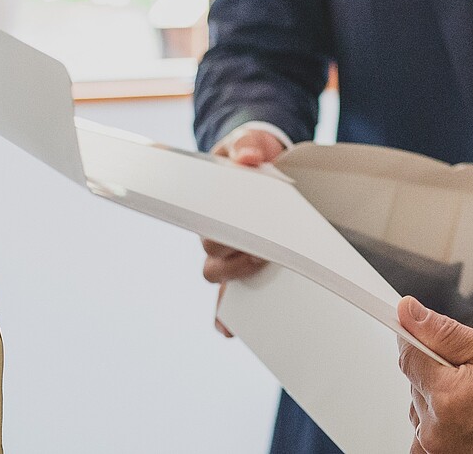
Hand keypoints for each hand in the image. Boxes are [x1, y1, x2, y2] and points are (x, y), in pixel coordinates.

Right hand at [201, 127, 287, 335]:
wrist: (258, 159)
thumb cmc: (250, 153)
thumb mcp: (249, 143)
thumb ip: (247, 146)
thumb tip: (248, 159)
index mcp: (212, 206)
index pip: (207, 229)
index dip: (219, 239)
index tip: (238, 240)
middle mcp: (215, 233)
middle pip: (215, 257)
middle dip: (238, 259)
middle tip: (265, 254)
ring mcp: (229, 250)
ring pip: (221, 277)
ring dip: (238, 282)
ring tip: (264, 276)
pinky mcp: (245, 261)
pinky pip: (228, 295)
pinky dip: (224, 315)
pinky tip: (227, 330)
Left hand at [400, 297, 472, 453]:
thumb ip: (446, 333)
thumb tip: (410, 313)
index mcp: (448, 395)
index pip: (408, 356)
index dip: (415, 336)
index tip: (420, 328)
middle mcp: (437, 426)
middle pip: (414, 380)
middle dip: (436, 365)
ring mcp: (439, 445)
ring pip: (420, 403)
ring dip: (438, 391)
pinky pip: (425, 429)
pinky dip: (439, 415)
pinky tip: (465, 409)